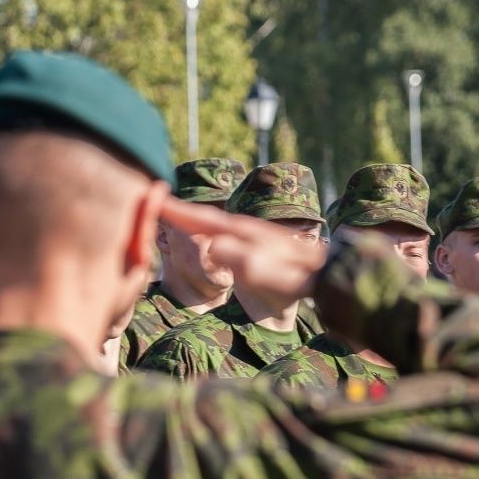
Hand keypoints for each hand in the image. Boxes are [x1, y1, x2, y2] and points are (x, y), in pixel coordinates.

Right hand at [160, 197, 326, 300]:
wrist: (325, 278)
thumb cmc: (294, 278)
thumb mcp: (265, 273)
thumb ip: (239, 259)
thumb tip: (213, 245)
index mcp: (244, 232)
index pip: (203, 219)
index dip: (177, 211)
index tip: (153, 200)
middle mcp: (248, 229)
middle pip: (207, 217)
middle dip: (182, 211)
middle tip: (156, 203)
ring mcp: (256, 236)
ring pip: (217, 224)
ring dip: (196, 219)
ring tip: (177, 216)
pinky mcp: (262, 246)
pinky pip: (227, 234)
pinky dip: (211, 231)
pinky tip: (211, 236)